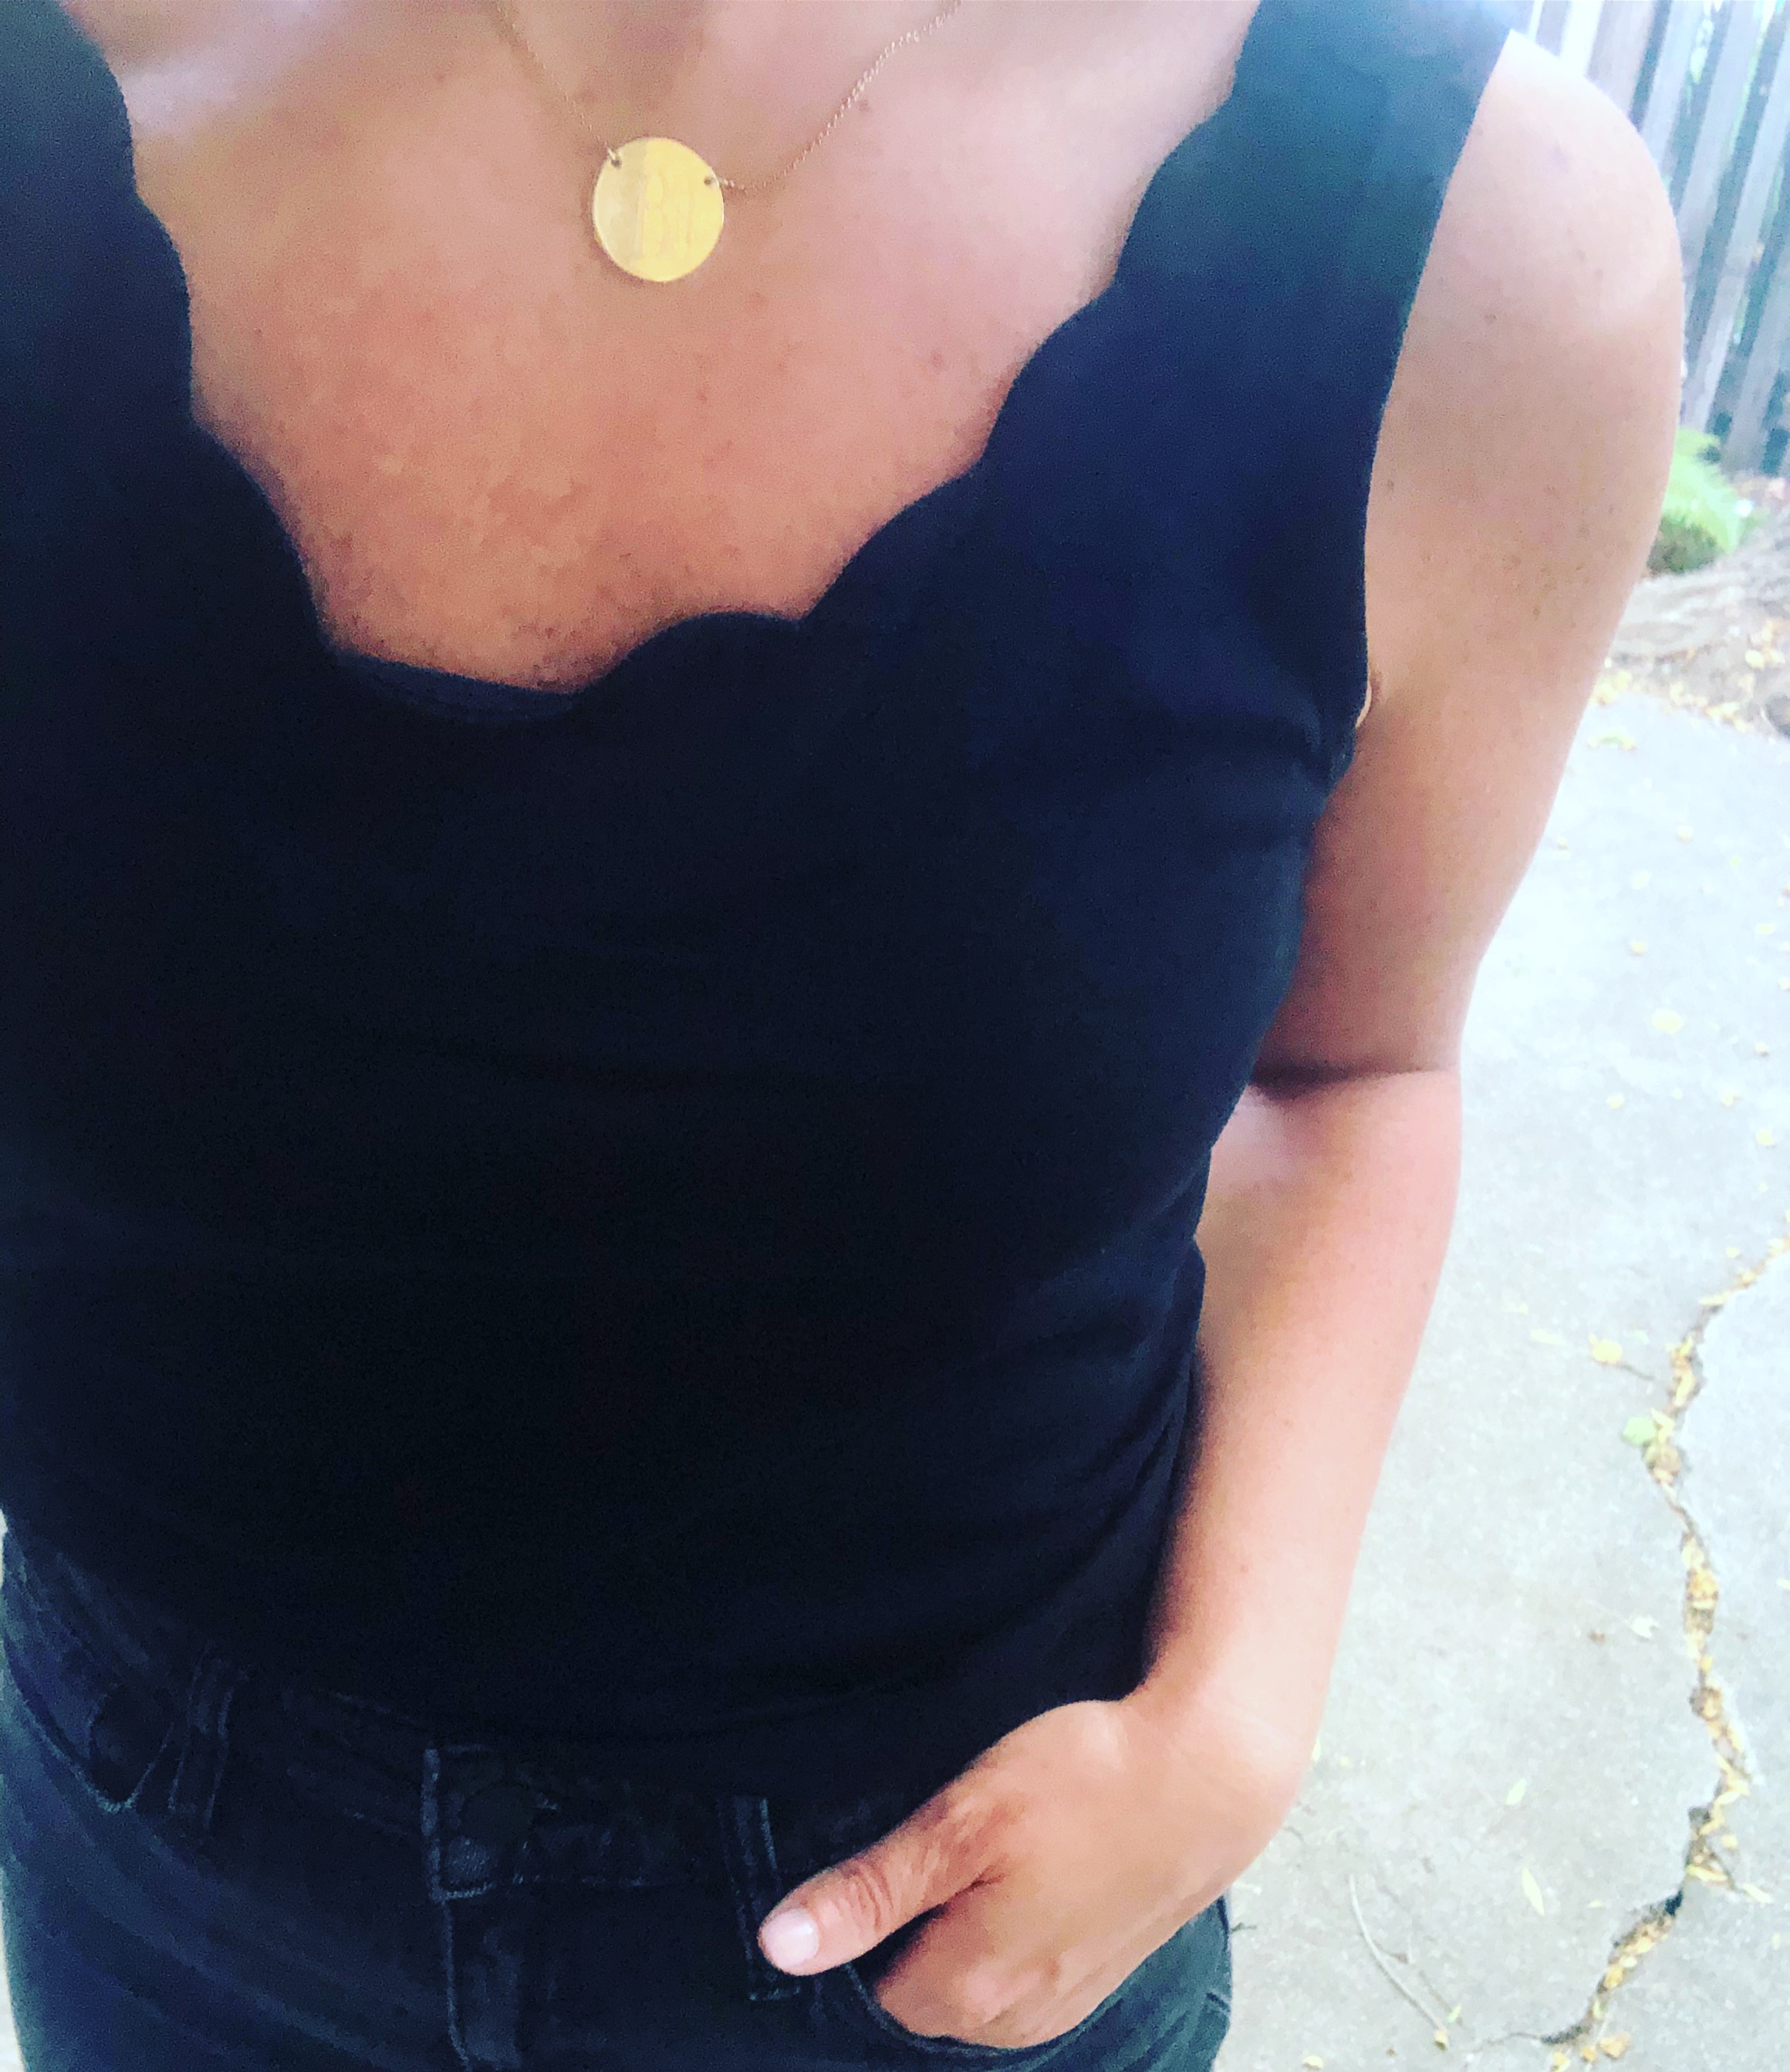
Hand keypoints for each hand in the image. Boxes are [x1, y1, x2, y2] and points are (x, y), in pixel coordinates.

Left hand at [755, 1689, 1300, 2050]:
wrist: (1211, 1774)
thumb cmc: (1084, 1783)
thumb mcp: (961, 1821)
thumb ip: (870, 1891)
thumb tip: (776, 1946)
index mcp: (967, 1993)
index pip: (865, 1986)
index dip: (861, 1916)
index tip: (882, 1848)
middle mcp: (1013, 2023)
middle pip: (918, 1987)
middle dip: (914, 1921)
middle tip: (941, 1833)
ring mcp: (1063, 2003)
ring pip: (971, 1977)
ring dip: (964, 1920)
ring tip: (992, 1841)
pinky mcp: (1098, 1973)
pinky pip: (1021, 1967)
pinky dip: (1010, 1922)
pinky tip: (1033, 1861)